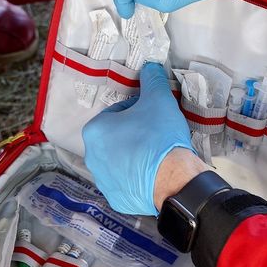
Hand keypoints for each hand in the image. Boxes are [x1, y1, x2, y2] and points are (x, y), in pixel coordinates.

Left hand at [82, 62, 194, 215]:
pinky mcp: (118, 199)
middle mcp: (93, 158)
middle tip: (156, 135)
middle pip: (116, 139)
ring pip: (120, 163)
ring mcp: (104, 181)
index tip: (152, 116)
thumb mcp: (158, 100)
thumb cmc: (160, 139)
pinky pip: (127, 184)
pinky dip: (138, 179)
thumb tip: (150, 67)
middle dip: (133, 135)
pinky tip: (154, 174)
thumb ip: (152, 80)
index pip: (116, 113)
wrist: (173, 180)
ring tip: (157, 155)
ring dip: (135, 157)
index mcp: (95, 131)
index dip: (137, 111)